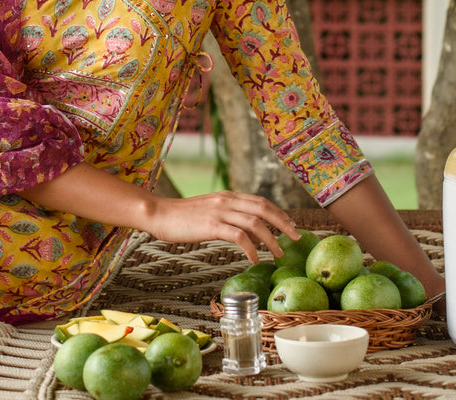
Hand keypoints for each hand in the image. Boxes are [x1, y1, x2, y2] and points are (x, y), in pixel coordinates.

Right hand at [142, 189, 299, 263]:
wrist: (159, 214)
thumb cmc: (183, 217)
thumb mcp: (211, 212)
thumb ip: (230, 217)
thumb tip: (252, 233)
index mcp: (228, 196)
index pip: (261, 201)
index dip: (279, 213)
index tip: (291, 226)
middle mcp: (227, 200)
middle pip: (264, 208)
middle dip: (283, 223)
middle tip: (296, 237)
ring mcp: (220, 212)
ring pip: (255, 222)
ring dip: (271, 239)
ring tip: (278, 253)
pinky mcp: (211, 225)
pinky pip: (239, 236)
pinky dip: (251, 248)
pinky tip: (255, 259)